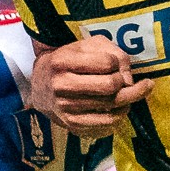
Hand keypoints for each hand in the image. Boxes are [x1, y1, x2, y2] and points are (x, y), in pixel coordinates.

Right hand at [30, 35, 150, 142]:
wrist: (40, 86)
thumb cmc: (69, 62)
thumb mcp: (86, 46)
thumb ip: (113, 53)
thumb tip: (129, 81)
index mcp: (63, 61)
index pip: (106, 63)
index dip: (116, 63)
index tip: (113, 64)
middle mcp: (61, 85)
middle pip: (110, 86)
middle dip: (124, 83)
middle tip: (124, 81)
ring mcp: (65, 107)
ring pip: (111, 106)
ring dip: (127, 100)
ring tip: (128, 94)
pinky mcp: (72, 124)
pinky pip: (106, 124)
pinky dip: (119, 116)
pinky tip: (119, 108)